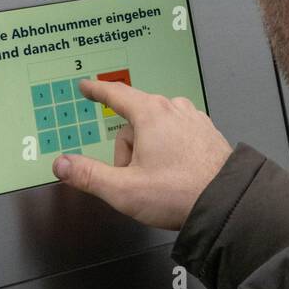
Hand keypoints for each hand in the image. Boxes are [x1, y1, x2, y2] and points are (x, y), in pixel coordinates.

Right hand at [52, 78, 232, 229]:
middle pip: (134, 121)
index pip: (116, 94)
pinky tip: (175, 173)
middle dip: (127, 150)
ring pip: (156, 128)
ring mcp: (192, 119)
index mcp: (151, 113)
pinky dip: (169, 150)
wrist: (225, 203)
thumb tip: (62, 164)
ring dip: (148, 150)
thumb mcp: (123, 189)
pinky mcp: (206, 132)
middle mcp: (173, 109)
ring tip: (158, 180)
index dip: (98, 91)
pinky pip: (176, 134)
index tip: (88, 86)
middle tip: (133, 179)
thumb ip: (88, 175)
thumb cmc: (178, 193)